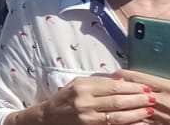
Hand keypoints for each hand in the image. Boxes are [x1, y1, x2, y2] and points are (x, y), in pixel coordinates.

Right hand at [30, 72, 156, 124]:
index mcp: (83, 87)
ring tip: (148, 109)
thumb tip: (122, 81)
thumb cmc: (66, 98)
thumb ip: (98, 82)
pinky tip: (139, 122)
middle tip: (151, 98)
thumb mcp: (78, 84)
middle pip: (117, 100)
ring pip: (117, 115)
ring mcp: (87, 116)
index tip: (144, 87)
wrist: (49, 116)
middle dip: (137, 99)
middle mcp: (84, 101)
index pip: (113, 86)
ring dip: (136, 113)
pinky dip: (128, 124)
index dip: (131, 87)